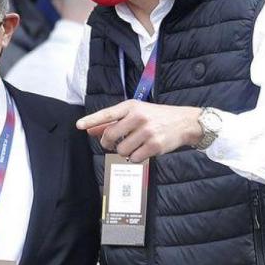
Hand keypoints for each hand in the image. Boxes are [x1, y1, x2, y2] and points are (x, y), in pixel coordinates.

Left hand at [77, 100, 202, 163]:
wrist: (185, 122)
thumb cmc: (156, 116)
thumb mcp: (135, 112)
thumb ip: (112, 121)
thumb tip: (90, 130)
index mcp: (131, 106)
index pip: (107, 114)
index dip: (91, 120)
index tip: (79, 125)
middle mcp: (138, 117)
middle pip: (110, 135)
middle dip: (107, 142)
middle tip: (111, 143)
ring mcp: (147, 131)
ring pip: (121, 149)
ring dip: (123, 151)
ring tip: (132, 145)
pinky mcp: (155, 145)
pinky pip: (134, 158)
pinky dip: (135, 157)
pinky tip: (142, 150)